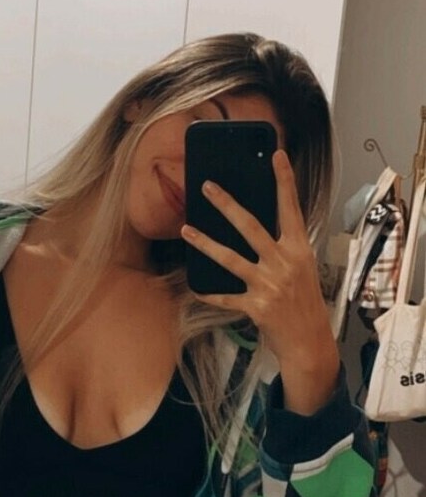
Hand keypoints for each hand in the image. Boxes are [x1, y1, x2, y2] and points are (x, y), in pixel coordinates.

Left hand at [180, 149, 339, 411]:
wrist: (309, 342)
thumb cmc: (304, 304)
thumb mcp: (301, 269)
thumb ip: (281, 248)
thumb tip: (253, 228)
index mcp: (299, 249)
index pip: (291, 207)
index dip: (284, 180)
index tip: (275, 154)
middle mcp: (284, 262)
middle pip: (251, 226)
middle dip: (227, 204)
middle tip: (207, 186)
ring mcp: (269, 284)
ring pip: (230, 258)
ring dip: (205, 243)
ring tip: (186, 230)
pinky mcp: (256, 306)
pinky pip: (225, 297)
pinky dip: (210, 293)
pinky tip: (195, 288)